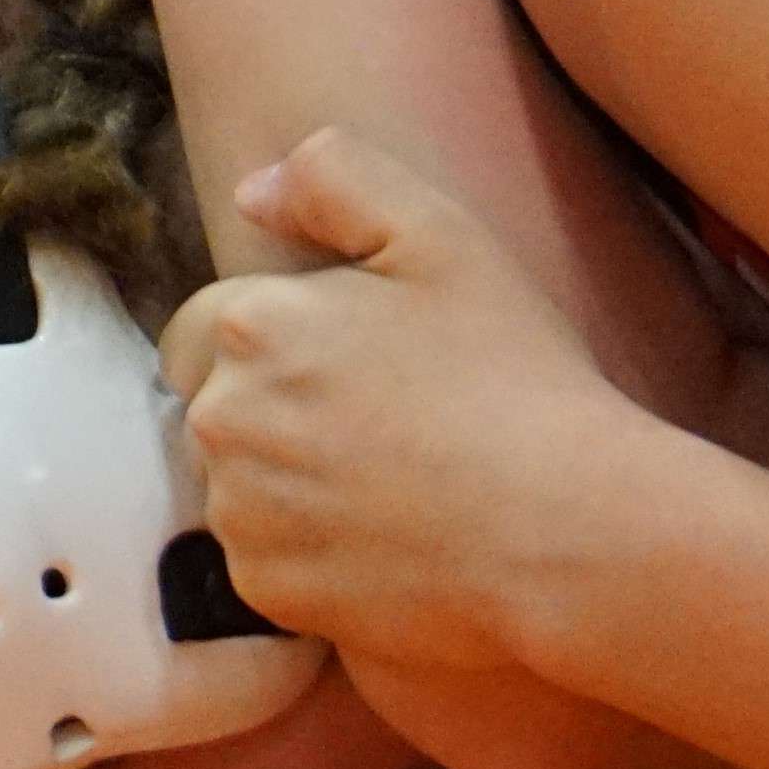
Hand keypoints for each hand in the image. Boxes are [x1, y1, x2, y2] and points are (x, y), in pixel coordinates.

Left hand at [162, 126, 666, 681]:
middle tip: (383, 418)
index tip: (354, 360)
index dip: (278, 338)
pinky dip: (309, 550)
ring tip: (392, 480)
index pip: (204, 326)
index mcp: (252, 326)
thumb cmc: (513, 376)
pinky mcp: (268, 590)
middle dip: (277, 407)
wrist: (564, 528)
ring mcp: (240, 515)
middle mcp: (223, 422)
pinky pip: (266, 559)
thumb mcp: (443, 237)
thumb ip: (336, 179)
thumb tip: (251, 190)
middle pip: (219, 407)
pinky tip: (387, 536)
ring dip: (288, 480)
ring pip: (239, 485)